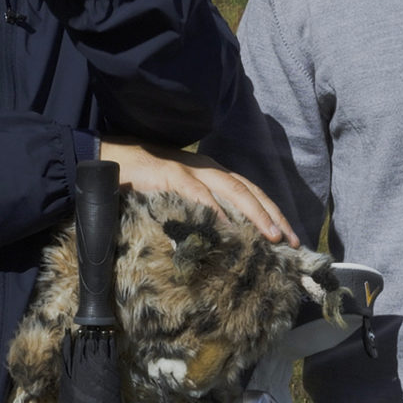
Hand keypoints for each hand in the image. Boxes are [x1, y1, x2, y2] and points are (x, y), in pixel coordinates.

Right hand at [100, 139, 299, 247]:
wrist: (112, 159)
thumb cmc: (146, 182)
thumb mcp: (180, 197)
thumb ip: (200, 213)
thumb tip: (223, 242)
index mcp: (213, 173)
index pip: (252, 192)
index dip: (273, 213)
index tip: (290, 238)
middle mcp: (208, 168)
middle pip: (250, 190)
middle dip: (273, 216)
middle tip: (289, 242)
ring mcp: (191, 170)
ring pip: (232, 190)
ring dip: (254, 213)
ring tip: (270, 235)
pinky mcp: (171, 175)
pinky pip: (198, 194)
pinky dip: (215, 211)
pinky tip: (227, 228)